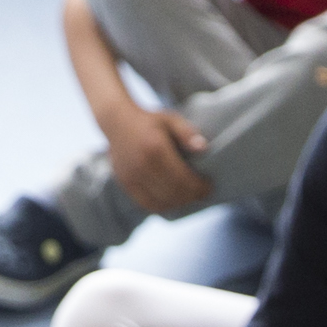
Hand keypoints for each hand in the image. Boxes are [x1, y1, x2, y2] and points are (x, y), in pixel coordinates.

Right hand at [98, 105, 213, 217]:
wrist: (117, 121)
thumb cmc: (148, 121)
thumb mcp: (170, 119)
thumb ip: (187, 133)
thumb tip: (203, 148)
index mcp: (156, 149)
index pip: (182, 179)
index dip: (198, 188)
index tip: (209, 186)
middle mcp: (142, 165)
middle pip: (173, 193)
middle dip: (192, 197)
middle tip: (202, 193)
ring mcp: (131, 176)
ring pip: (160, 202)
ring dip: (178, 204)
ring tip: (188, 197)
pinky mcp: (125, 183)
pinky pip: (146, 204)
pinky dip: (162, 206)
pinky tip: (172, 200)